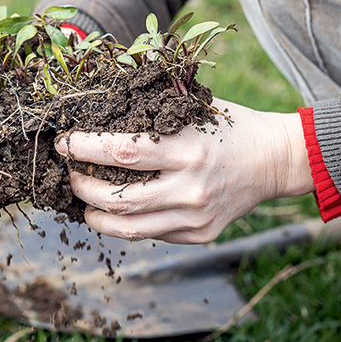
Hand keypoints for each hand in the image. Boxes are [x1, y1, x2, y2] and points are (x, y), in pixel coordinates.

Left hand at [56, 99, 313, 243]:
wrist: (275, 160)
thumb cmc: (228, 126)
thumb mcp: (193, 107)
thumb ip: (152, 110)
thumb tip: (98, 106)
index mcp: (187, 150)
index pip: (122, 153)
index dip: (85, 149)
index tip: (64, 143)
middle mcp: (190, 189)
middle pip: (117, 199)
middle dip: (82, 186)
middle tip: (69, 173)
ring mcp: (195, 217)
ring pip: (129, 228)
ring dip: (95, 214)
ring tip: (82, 199)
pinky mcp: (199, 235)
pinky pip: (151, 234)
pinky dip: (125, 223)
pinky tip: (113, 210)